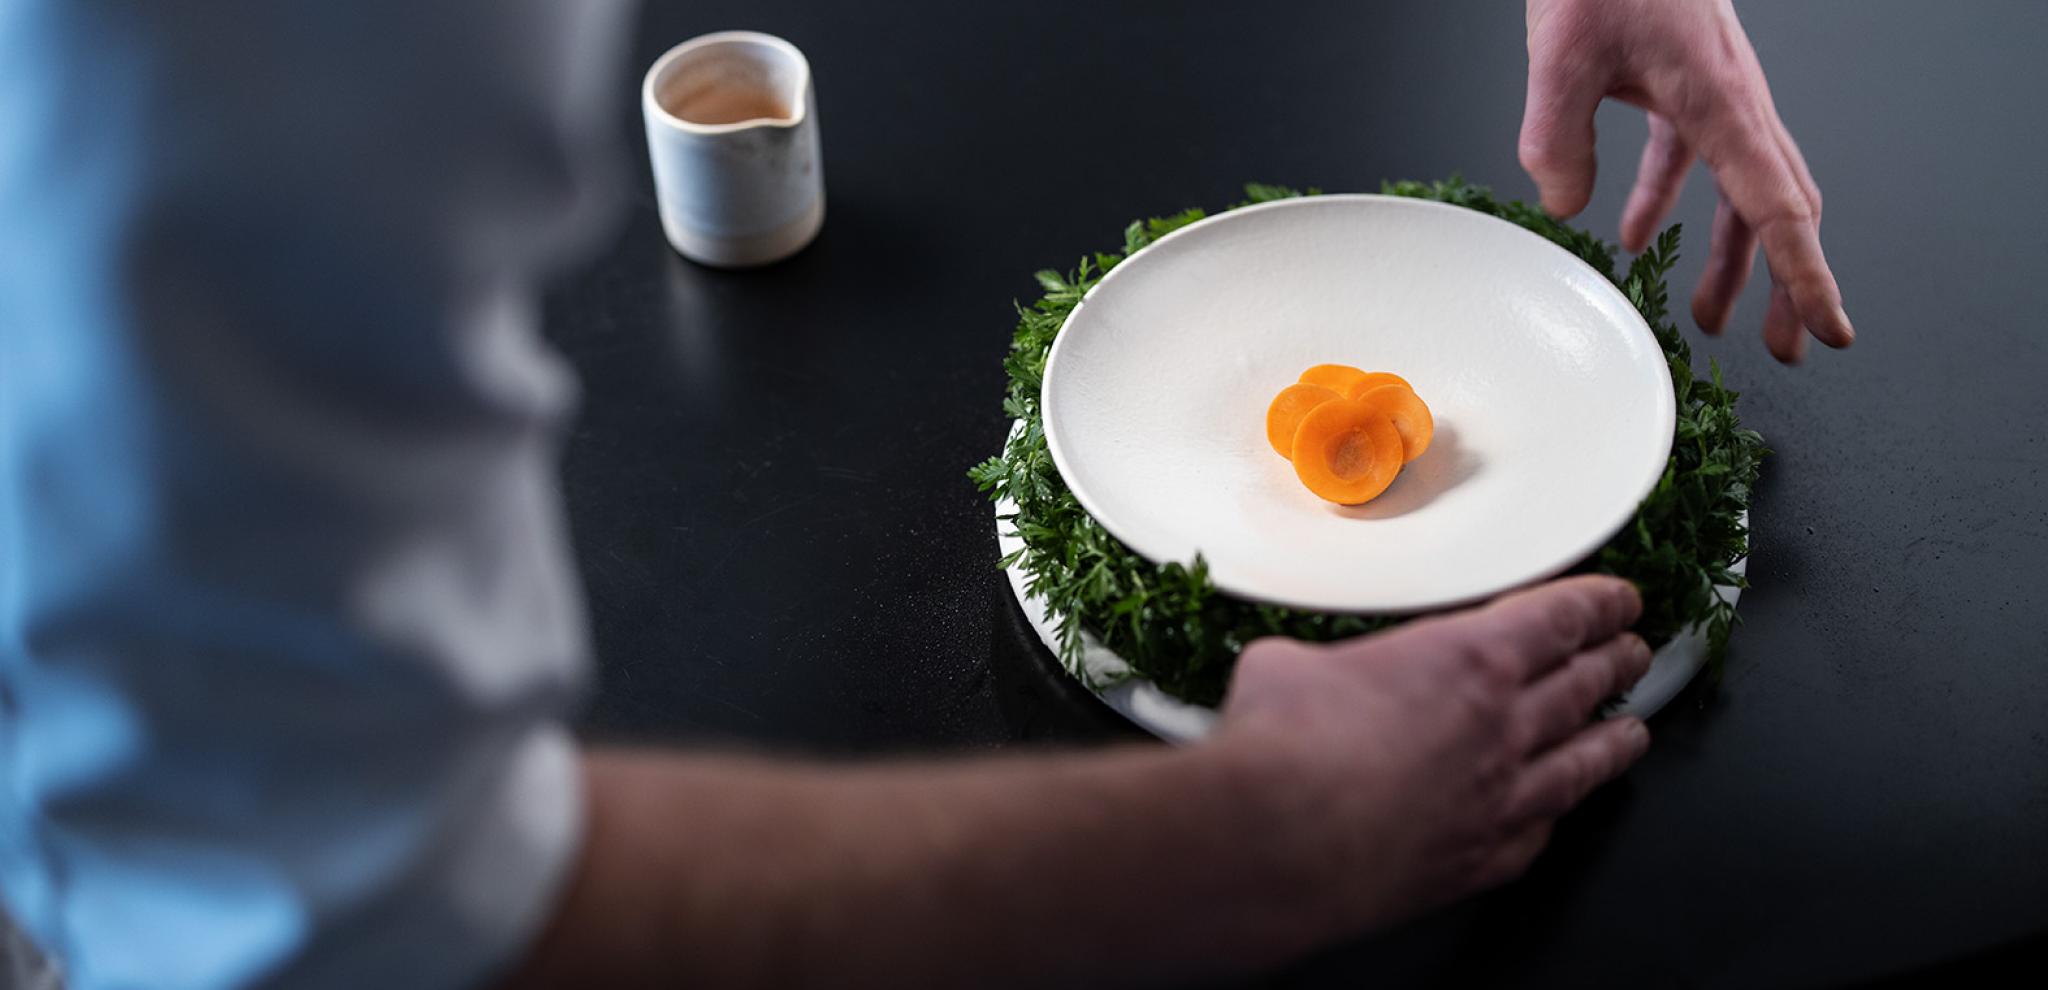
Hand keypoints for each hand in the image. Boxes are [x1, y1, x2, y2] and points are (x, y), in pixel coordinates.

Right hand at [1216, 576, 1652, 931]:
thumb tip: (1285, 671)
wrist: (1281, 840)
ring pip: (1582, 764)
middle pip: (1585, 686)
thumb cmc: (1287, 748)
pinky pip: (1539, 833)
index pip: (1561, 619)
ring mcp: (1499, 799)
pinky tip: (1554, 816)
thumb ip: (1314, 662)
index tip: (1620, 602)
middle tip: (1633, 653)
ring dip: (1612, 742)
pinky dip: (1554, 817)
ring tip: (1631, 731)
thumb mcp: (1288, 665)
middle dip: (1617, 663)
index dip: (1600, 605)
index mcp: (1470, 659)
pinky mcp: (1479, 861)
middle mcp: (1502, 728)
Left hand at [1519, 0, 1852, 362]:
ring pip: (1737, 191)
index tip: (1828, 329)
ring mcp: (1710, 95)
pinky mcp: (1678, 86)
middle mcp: (1731, 102)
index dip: (1805, 278)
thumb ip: (1558, 140)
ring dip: (1728, 257)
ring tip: (1708, 318)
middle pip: (1776, 210)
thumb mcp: (1562, 57)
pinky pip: (1688, 161)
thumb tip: (1566, 206)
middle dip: (1785, 283)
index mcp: (1722, 102)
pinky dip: (1667, 205)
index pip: (1778, 210)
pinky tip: (1632, 240)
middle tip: (1790, 347)